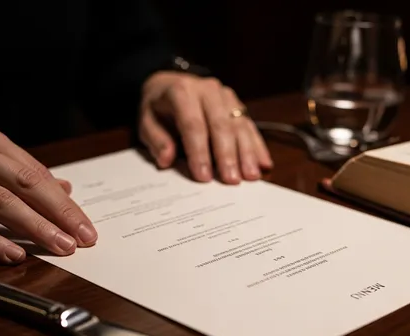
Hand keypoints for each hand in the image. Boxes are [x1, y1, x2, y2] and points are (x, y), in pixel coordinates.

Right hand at [0, 122, 97, 263]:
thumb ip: (17, 171)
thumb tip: (65, 188)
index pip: (34, 172)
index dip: (64, 201)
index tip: (86, 225)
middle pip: (24, 184)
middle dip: (59, 214)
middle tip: (83, 238)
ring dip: (34, 227)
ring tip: (59, 247)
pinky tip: (12, 254)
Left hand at [139, 72, 272, 183]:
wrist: (169, 83)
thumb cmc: (158, 106)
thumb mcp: (146, 120)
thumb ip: (156, 140)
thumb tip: (166, 160)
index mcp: (182, 92)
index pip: (193, 124)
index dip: (199, 152)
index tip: (203, 176)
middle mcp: (208, 90)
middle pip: (221, 125)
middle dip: (227, 155)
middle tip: (231, 180)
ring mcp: (225, 96)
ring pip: (239, 125)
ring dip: (246, 153)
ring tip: (250, 176)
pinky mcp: (237, 104)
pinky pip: (249, 126)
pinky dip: (257, 146)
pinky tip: (263, 164)